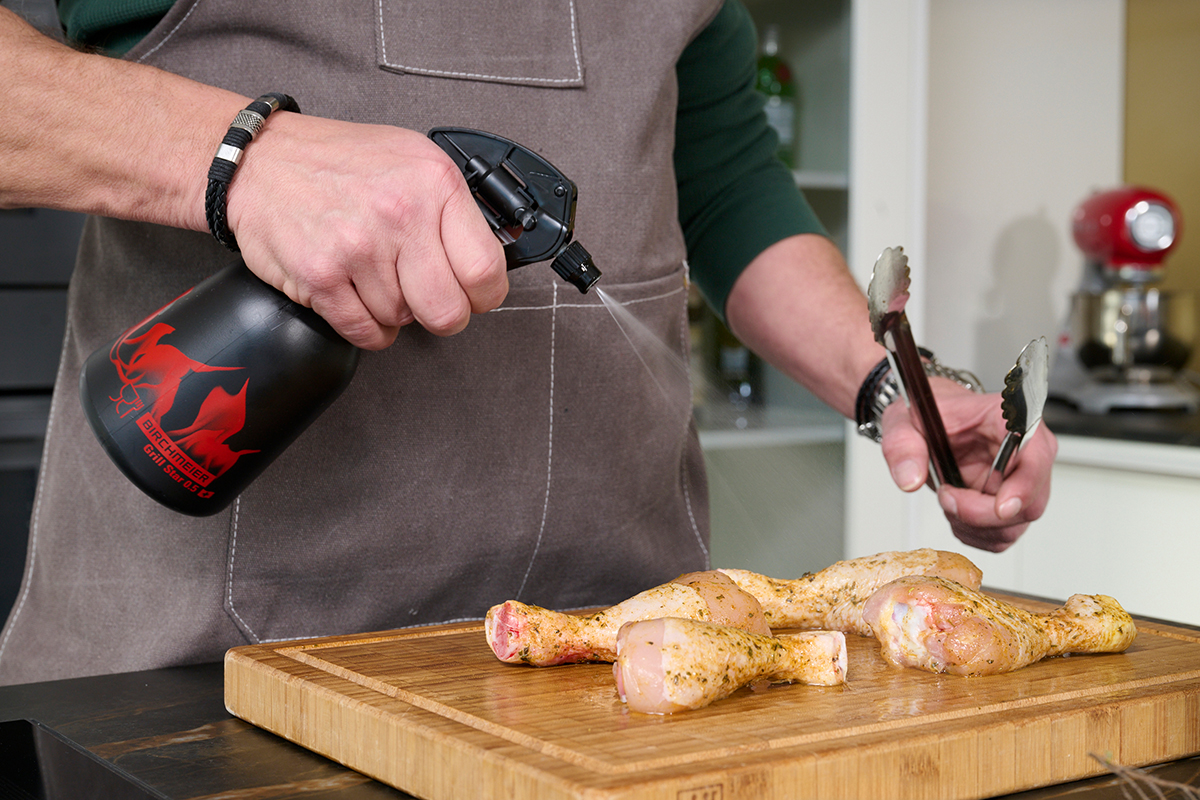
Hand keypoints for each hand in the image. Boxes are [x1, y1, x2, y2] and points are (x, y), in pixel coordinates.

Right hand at [226, 114, 508, 348]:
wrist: (260, 160)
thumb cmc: (339, 161)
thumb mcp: (414, 159)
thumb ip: (454, 207)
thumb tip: (491, 255)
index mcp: (433, 184)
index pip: (485, 270)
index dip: (484, 294)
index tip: (475, 294)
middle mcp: (399, 214)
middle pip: (447, 311)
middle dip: (443, 314)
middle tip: (429, 299)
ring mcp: (358, 249)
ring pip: (403, 322)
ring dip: (395, 311)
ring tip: (376, 275)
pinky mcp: (321, 277)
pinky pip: (365, 332)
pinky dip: (367, 328)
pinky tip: (359, 298)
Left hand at [879, 378, 1056, 551]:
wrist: (928, 424)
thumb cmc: (929, 415)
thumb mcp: (903, 421)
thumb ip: (903, 447)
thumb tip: (910, 479)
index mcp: (1009, 420)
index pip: (1037, 455)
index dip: (1024, 487)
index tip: (1000, 508)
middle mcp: (1025, 452)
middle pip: (1030, 503)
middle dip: (982, 513)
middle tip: (947, 496)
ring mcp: (1020, 481)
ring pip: (1016, 525)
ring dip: (975, 526)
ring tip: (948, 499)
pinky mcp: (1010, 503)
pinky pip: (1003, 535)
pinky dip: (975, 534)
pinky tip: (956, 512)